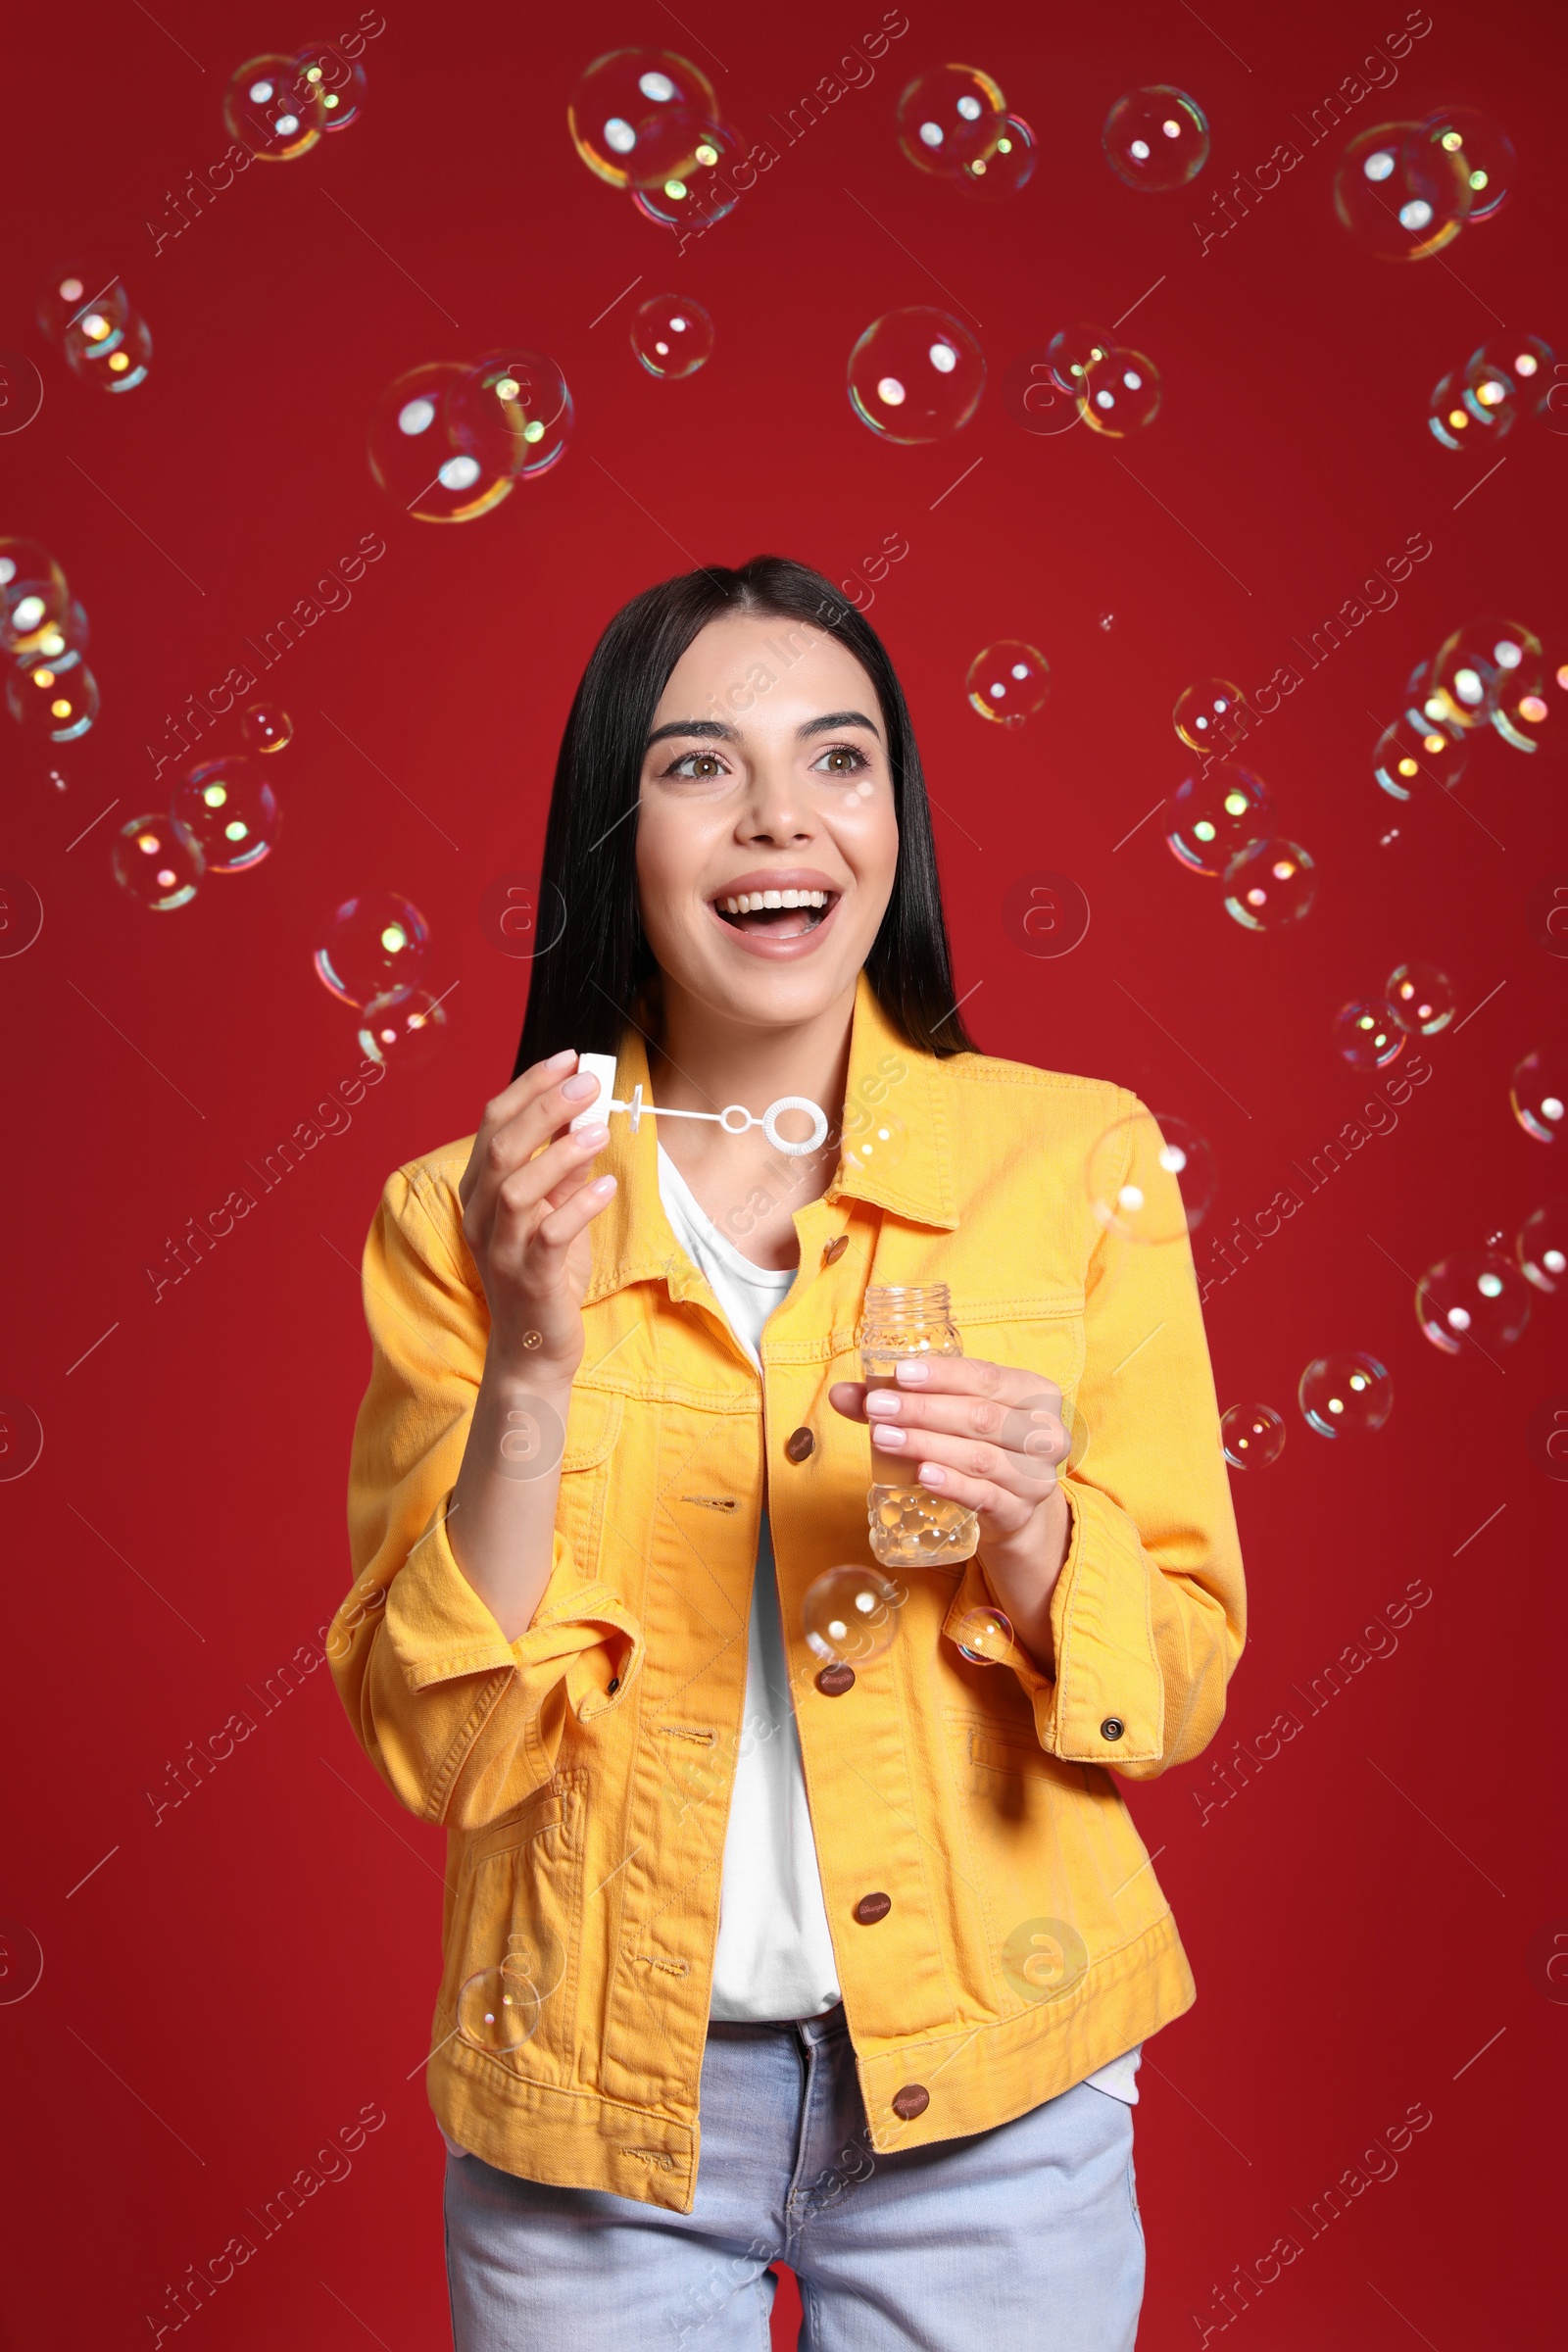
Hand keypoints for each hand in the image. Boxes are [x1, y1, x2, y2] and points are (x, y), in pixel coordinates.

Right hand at [458, 1049, 616, 1379]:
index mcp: (480, 1189)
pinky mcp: (527, 1277)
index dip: (531, 1086)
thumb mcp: (554, 1211)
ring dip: (560, 1153)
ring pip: (517, 1188)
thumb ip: (563, 1169)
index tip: (570, 1060)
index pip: (493, 1123)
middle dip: (546, 1107)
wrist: (534, 1348)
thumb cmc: (544, 1274)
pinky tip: (607, 1187)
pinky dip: (578, 1206)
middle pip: (502, 1146)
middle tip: (589, 1083)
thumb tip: (586, 1118)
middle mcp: (480, 1214)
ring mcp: (499, 1247)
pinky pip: (547, 1234)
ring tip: (600, 1131)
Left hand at [828, 1359, 1072, 1670]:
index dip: (942, 1375)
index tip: (900, 1374)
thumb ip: (901, 1399)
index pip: (987, 1377)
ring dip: (928, 1445)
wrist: (1012, 1503)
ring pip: (979, 1457)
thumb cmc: (979, 1442)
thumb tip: (841, 1394)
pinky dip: (952, 1484)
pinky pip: (984, 1496)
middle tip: (877, 1409)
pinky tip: (922, 1474)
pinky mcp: (1019, 1512)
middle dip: (923, 1411)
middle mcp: (1045, 1433)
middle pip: (980, 1416)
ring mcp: (1035, 1476)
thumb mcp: (951, 1413)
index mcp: (1035, 1393)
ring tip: (885, 1439)